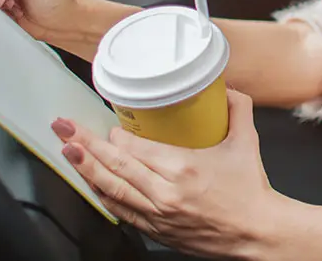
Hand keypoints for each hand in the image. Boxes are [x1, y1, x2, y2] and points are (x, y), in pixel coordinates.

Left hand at [53, 88, 281, 258]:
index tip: (111, 125)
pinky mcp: (156, 230)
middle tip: (64, 127)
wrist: (256, 233)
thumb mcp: (247, 142)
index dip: (116, 135)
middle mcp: (164, 193)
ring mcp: (157, 214)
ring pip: (111, 189)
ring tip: (68, 151)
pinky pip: (120, 211)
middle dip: (85, 144)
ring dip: (86, 169)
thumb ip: (238, 109)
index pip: (136, 148)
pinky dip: (102, 195)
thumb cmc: (251, 192)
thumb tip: (227, 88)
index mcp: (184, 168)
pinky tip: (91, 183)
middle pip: (114, 166)